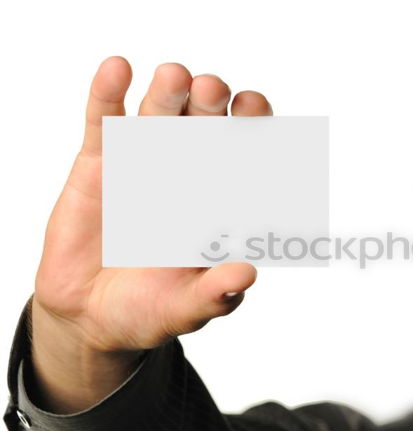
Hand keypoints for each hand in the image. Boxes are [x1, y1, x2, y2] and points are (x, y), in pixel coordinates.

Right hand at [30, 57, 269, 412]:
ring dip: (169, 94)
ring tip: (175, 76)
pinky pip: (105, 124)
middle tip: (215, 92)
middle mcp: (187, 175)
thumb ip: (215, 294)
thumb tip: (248, 274)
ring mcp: (144, 165)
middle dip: (213, 108)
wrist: (90, 314)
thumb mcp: (184, 309)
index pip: (246, 159)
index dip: (256, 135)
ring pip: (161, 118)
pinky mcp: (100, 164)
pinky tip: (118, 70)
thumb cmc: (151, 310)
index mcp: (219, 204)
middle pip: (207, 129)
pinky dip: (109, 96)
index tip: (256, 117)